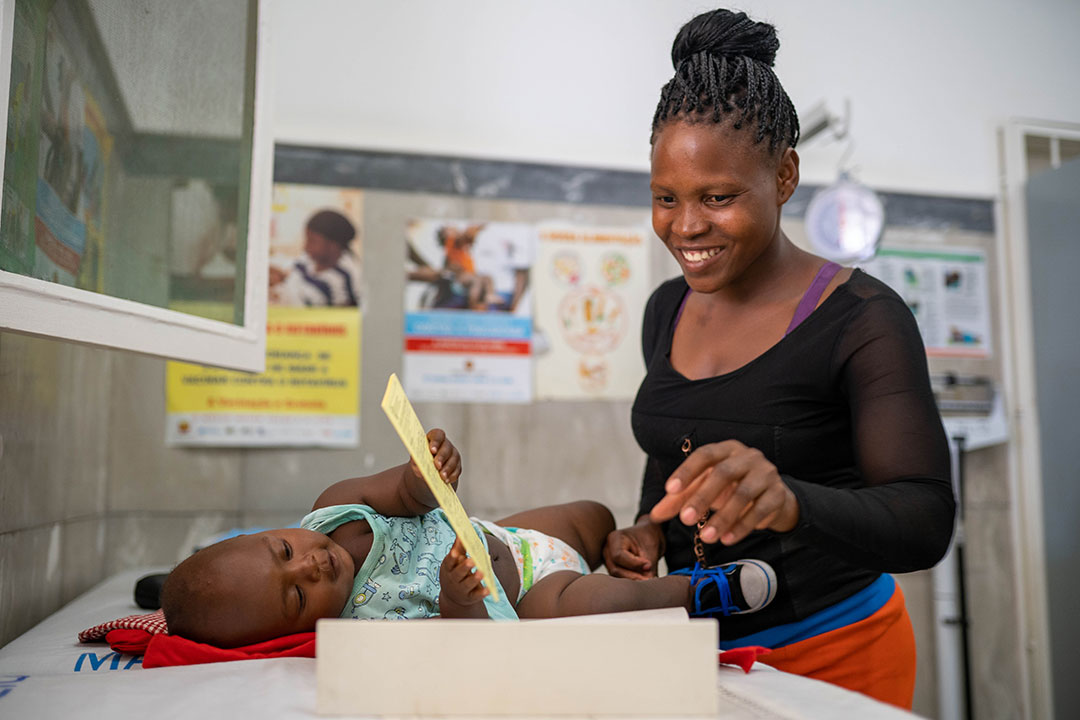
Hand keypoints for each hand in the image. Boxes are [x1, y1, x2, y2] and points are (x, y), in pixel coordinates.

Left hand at [409, 428, 461, 488]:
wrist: (426, 471)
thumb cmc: (420, 461)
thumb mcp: (415, 459)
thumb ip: (416, 460)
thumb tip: (419, 465)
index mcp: (434, 438)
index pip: (437, 435)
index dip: (436, 442)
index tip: (432, 450)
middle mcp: (446, 444)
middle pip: (446, 448)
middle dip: (442, 457)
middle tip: (437, 466)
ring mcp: (453, 454)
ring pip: (454, 459)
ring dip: (448, 468)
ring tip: (442, 476)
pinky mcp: (457, 465)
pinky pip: (457, 470)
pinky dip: (452, 475)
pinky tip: (446, 480)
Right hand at [438, 537, 489, 611]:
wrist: (453, 596)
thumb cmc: (454, 573)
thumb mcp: (453, 563)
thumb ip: (458, 548)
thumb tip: (461, 533)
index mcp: (449, 569)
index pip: (449, 563)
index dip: (452, 558)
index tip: (456, 552)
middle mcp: (453, 580)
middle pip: (458, 574)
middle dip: (464, 567)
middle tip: (472, 561)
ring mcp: (461, 590)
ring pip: (467, 584)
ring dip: (474, 579)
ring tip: (481, 573)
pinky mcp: (470, 597)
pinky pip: (476, 596)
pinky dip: (482, 593)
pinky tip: (488, 589)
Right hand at [603, 519, 663, 579]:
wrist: (648, 537)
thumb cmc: (648, 538)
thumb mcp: (650, 550)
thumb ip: (648, 567)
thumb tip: (647, 582)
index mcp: (615, 538)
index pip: (618, 555)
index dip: (634, 564)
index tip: (648, 566)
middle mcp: (607, 550)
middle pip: (616, 569)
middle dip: (633, 576)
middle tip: (650, 579)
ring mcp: (608, 560)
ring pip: (617, 576)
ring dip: (633, 580)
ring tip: (648, 579)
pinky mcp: (613, 569)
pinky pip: (620, 578)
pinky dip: (632, 580)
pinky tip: (643, 579)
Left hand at [648, 440, 798, 545]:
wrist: (771, 496)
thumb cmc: (731, 487)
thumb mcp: (704, 488)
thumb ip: (679, 499)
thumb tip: (654, 515)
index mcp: (726, 449)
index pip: (704, 455)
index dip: (686, 471)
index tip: (669, 490)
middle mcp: (747, 456)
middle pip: (723, 473)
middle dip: (702, 498)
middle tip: (685, 520)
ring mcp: (766, 473)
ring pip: (743, 494)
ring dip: (723, 517)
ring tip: (706, 537)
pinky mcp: (778, 494)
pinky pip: (761, 509)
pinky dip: (743, 526)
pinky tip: (728, 539)